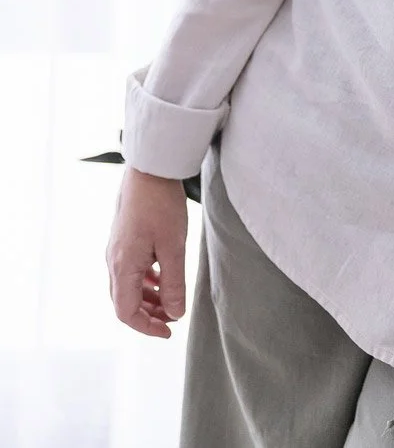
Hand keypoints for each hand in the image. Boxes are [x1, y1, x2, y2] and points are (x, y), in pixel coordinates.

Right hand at [106, 166, 189, 338]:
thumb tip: (175, 314)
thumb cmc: (161, 204)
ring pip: (127, 286)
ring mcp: (116, 249)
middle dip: (148, 314)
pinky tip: (163, 277)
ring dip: (148, 298)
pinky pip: (130, 270)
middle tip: (173, 318)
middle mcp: (113, 261)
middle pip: (125, 301)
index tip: (169, 331)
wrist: (150, 168)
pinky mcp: (123, 239)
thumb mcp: (174, 247)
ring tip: (171, 300)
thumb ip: (174, 284)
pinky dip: (146, 281)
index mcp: (123, 266)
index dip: (146, 327)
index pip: (126, 312)